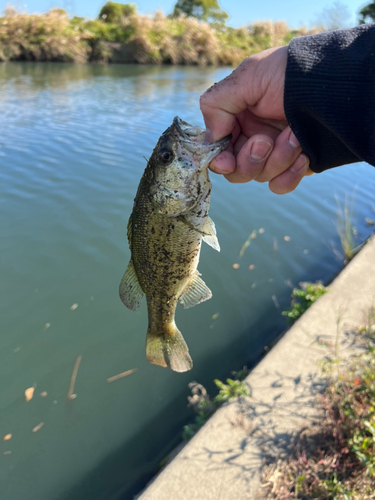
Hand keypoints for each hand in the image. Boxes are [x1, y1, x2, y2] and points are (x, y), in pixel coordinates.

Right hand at [200, 46, 313, 193]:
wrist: (330, 80)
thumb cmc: (286, 72)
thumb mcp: (246, 77)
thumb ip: (216, 105)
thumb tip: (211, 137)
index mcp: (236, 121)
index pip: (218, 152)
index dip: (219, 161)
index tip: (227, 161)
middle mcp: (251, 139)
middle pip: (236, 172)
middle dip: (250, 160)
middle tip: (265, 141)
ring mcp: (274, 154)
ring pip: (260, 177)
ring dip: (277, 159)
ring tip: (294, 136)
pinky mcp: (294, 164)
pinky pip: (281, 185)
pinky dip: (289, 175)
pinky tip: (302, 155)